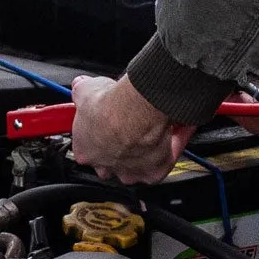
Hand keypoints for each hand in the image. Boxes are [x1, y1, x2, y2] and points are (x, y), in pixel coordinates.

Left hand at [70, 74, 192, 182]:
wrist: (136, 109)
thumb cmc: (111, 105)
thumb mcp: (85, 91)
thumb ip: (81, 92)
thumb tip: (80, 85)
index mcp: (86, 153)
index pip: (88, 149)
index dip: (98, 134)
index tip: (107, 121)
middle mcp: (107, 167)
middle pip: (113, 161)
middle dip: (122, 145)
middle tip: (133, 123)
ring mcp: (130, 172)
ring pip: (140, 162)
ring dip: (149, 145)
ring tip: (158, 122)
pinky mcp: (154, 172)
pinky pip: (166, 158)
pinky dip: (174, 143)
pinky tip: (177, 127)